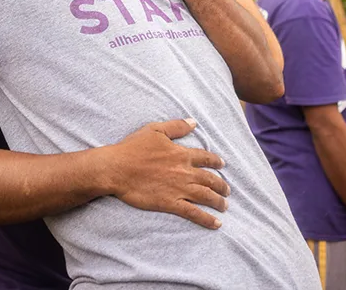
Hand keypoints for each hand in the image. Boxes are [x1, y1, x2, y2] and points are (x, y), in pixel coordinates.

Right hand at [101, 118, 228, 228]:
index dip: (216, 161)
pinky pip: (194, 212)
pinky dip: (207, 219)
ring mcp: (179, 189)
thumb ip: (176, 127)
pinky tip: (216, 224)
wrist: (117, 168)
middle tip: (227, 190)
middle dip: (222, 185)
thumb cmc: (133, 148)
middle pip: (210, 179)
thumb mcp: (155, 130)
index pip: (206, 157)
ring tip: (224, 206)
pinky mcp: (171, 203)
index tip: (222, 165)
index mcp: (181, 154)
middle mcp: (184, 172)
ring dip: (218, 201)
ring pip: (206, 196)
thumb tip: (193, 122)